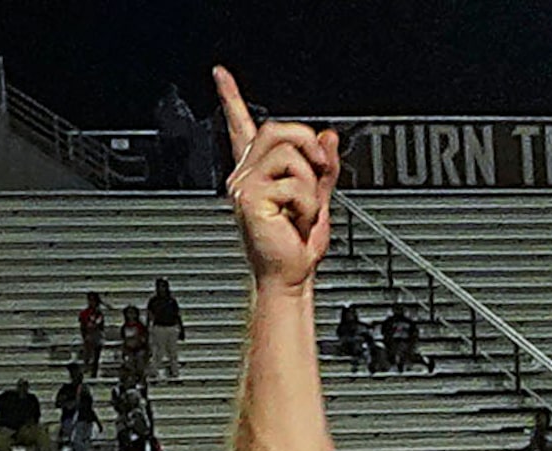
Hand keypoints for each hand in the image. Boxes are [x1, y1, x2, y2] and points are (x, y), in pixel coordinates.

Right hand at [215, 67, 337, 291]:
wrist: (289, 276)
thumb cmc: (297, 245)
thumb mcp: (317, 198)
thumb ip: (324, 167)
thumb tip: (330, 136)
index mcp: (257, 171)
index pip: (241, 127)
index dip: (231, 98)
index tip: (221, 74)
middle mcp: (245, 174)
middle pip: (278, 129)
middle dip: (308, 145)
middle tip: (320, 171)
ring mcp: (244, 184)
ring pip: (290, 154)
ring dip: (311, 184)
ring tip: (302, 210)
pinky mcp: (250, 197)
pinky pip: (295, 182)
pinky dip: (308, 203)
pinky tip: (296, 220)